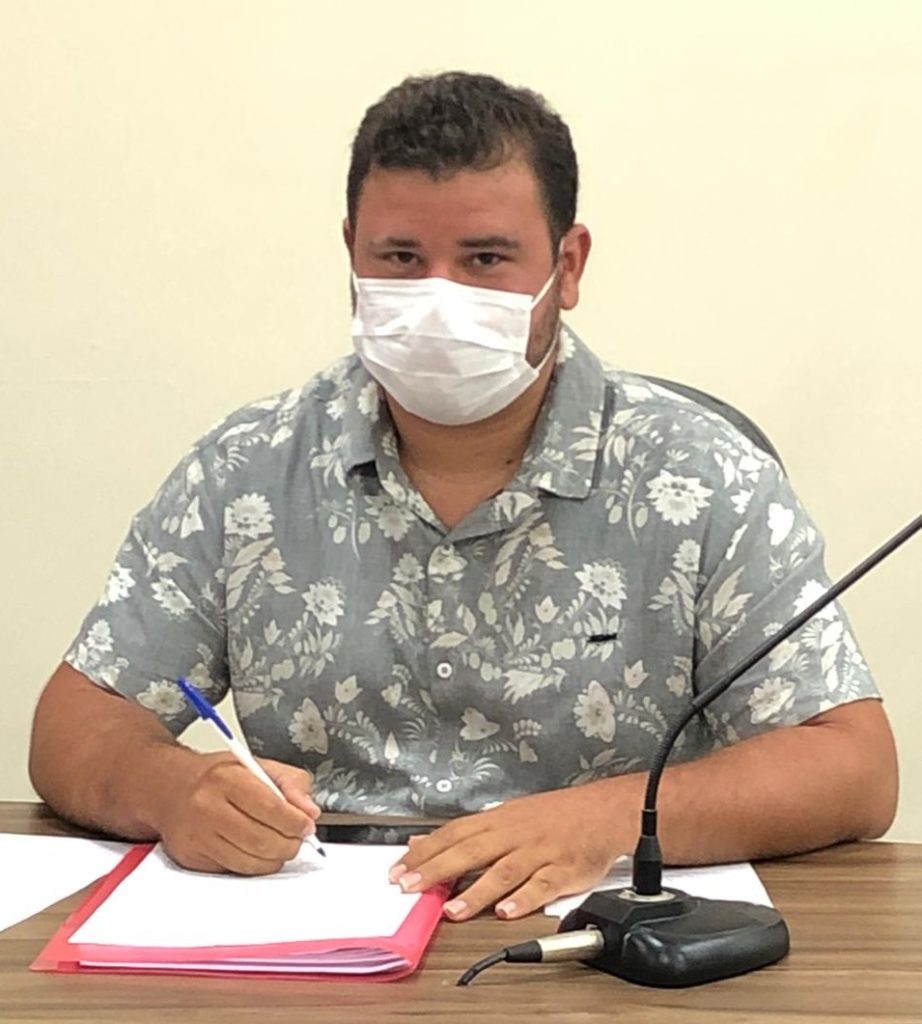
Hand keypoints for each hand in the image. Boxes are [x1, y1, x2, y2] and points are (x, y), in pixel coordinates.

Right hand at [156, 752, 320, 874]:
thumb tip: (310, 812)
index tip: (307, 825)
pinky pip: (233, 870)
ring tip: (280, 845)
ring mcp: (197, 835)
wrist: (170, 788)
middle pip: (261, 840)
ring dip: (274, 859)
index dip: (295, 821)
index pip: (271, 807)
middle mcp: (208, 807)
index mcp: (227, 778)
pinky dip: (254, 866)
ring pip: (249, 862)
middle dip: (289, 844)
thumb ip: (291, 783)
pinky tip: (257, 852)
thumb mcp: (257, 765)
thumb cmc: (217, 776)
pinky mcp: (192, 858)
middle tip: (297, 839)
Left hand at [388, 781, 635, 920]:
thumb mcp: (507, 815)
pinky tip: (506, 912)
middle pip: (470, 851)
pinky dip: (523, 899)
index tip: (399, 870)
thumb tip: (424, 843)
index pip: (453, 834)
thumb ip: (466, 833)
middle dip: (437, 870)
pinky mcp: (561, 871)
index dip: (425, 853)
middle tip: (410, 887)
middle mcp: (514, 835)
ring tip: (452, 910)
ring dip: (476, 891)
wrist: (603, 811)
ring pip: (502, 872)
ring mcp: (538, 853)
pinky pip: (541, 886)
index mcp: (499, 820)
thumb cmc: (554, 815)